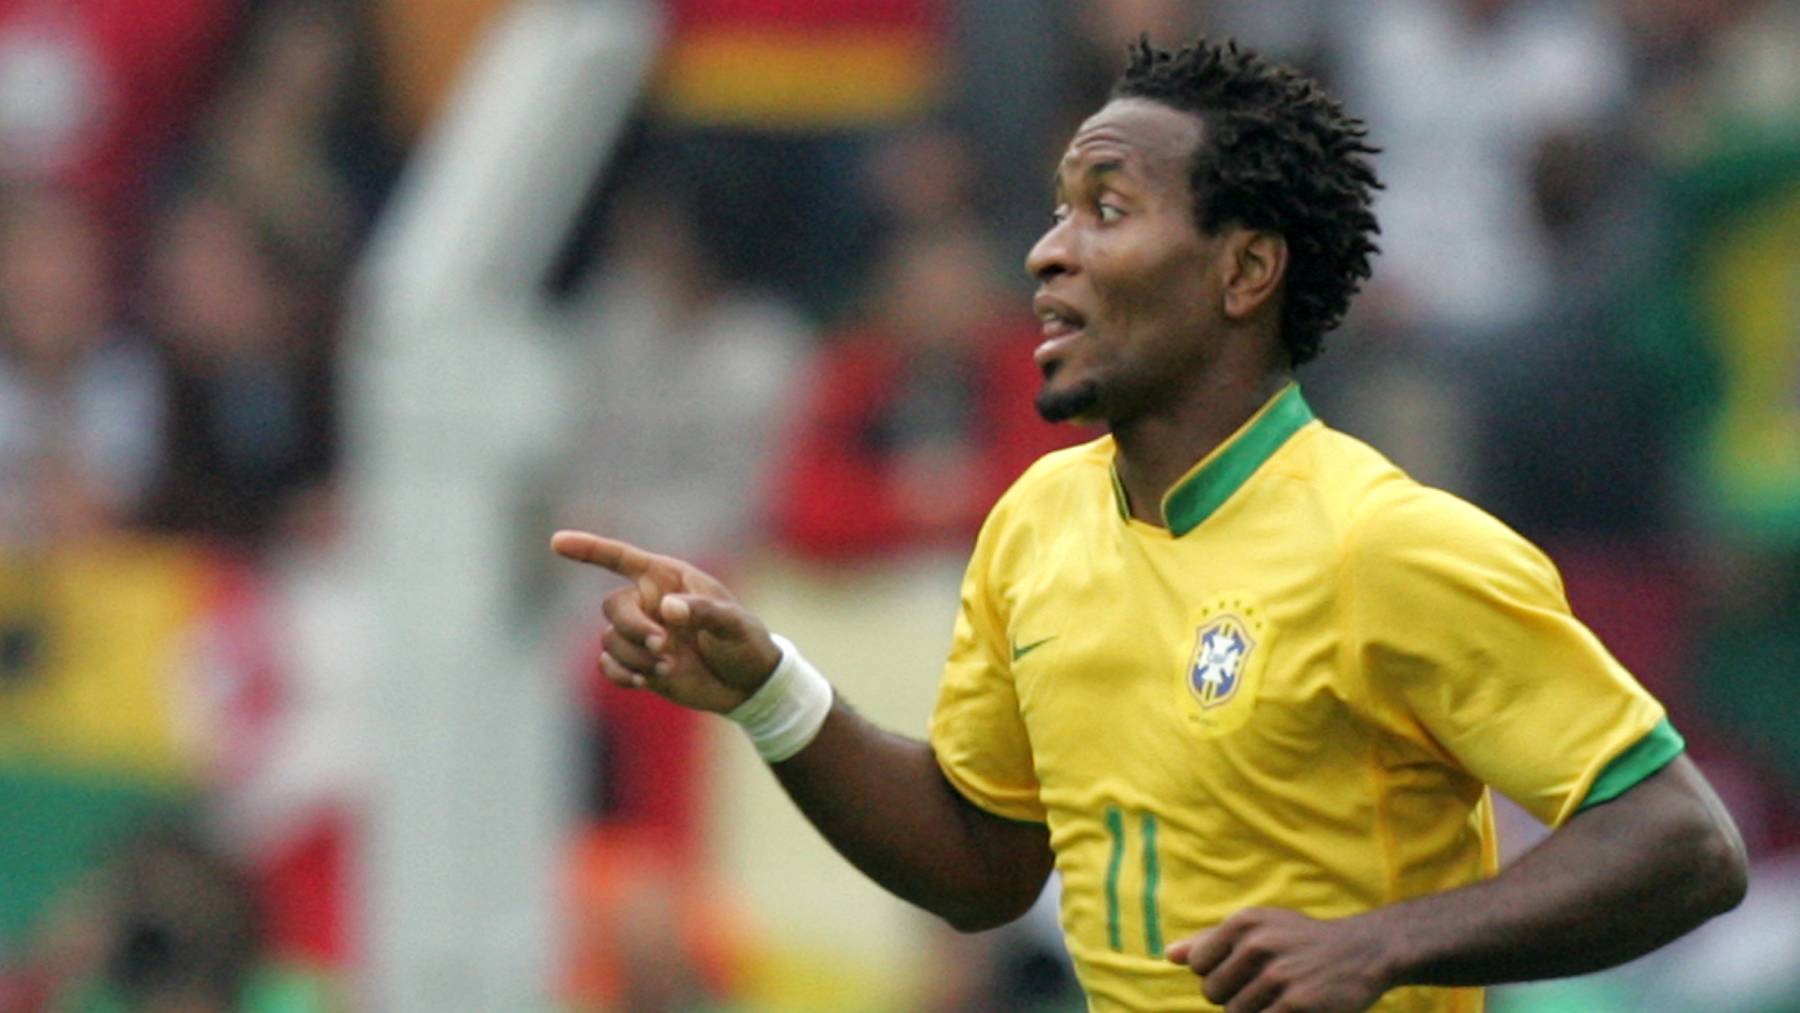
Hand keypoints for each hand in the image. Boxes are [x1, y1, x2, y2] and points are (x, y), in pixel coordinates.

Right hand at [551, 530, 781, 712]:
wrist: (748, 684)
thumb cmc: (746, 642)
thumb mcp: (734, 623)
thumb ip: (703, 611)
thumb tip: (667, 608)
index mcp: (668, 579)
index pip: (621, 558)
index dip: (589, 549)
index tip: (557, 541)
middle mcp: (649, 603)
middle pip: (613, 606)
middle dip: (632, 627)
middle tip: (663, 646)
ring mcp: (642, 635)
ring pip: (611, 640)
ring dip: (635, 656)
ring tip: (670, 667)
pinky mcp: (640, 664)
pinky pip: (609, 666)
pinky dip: (620, 674)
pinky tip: (643, 681)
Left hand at [1165, 908, 1394, 1012]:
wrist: (1363, 951)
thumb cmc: (1302, 941)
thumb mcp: (1259, 928)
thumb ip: (1211, 941)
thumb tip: (1169, 956)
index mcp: (1244, 922)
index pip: (1199, 966)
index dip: (1218, 975)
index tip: (1244, 971)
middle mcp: (1257, 944)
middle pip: (1213, 993)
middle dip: (1233, 998)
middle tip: (1265, 988)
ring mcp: (1277, 974)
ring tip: (1279, 998)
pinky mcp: (1297, 1003)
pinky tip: (1291, 1008)